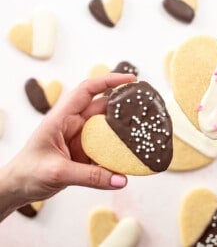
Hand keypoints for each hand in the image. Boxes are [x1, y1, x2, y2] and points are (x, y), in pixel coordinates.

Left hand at [0, 73, 135, 218]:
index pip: (87, 90)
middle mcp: (74, 124)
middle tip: (146, 109)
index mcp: (61, 118)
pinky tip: (130, 156)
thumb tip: (121, 180)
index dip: (109, 81)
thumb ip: (90, 176)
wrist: (19, 188)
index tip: (130, 80)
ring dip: (123, 132)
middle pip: (103, 109)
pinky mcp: (86, 152)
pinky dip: (118, 151)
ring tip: (143, 133)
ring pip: (107, 129)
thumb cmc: (28, 173)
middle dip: (124, 107)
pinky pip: (106, 149)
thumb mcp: (58, 172)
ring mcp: (81, 138)